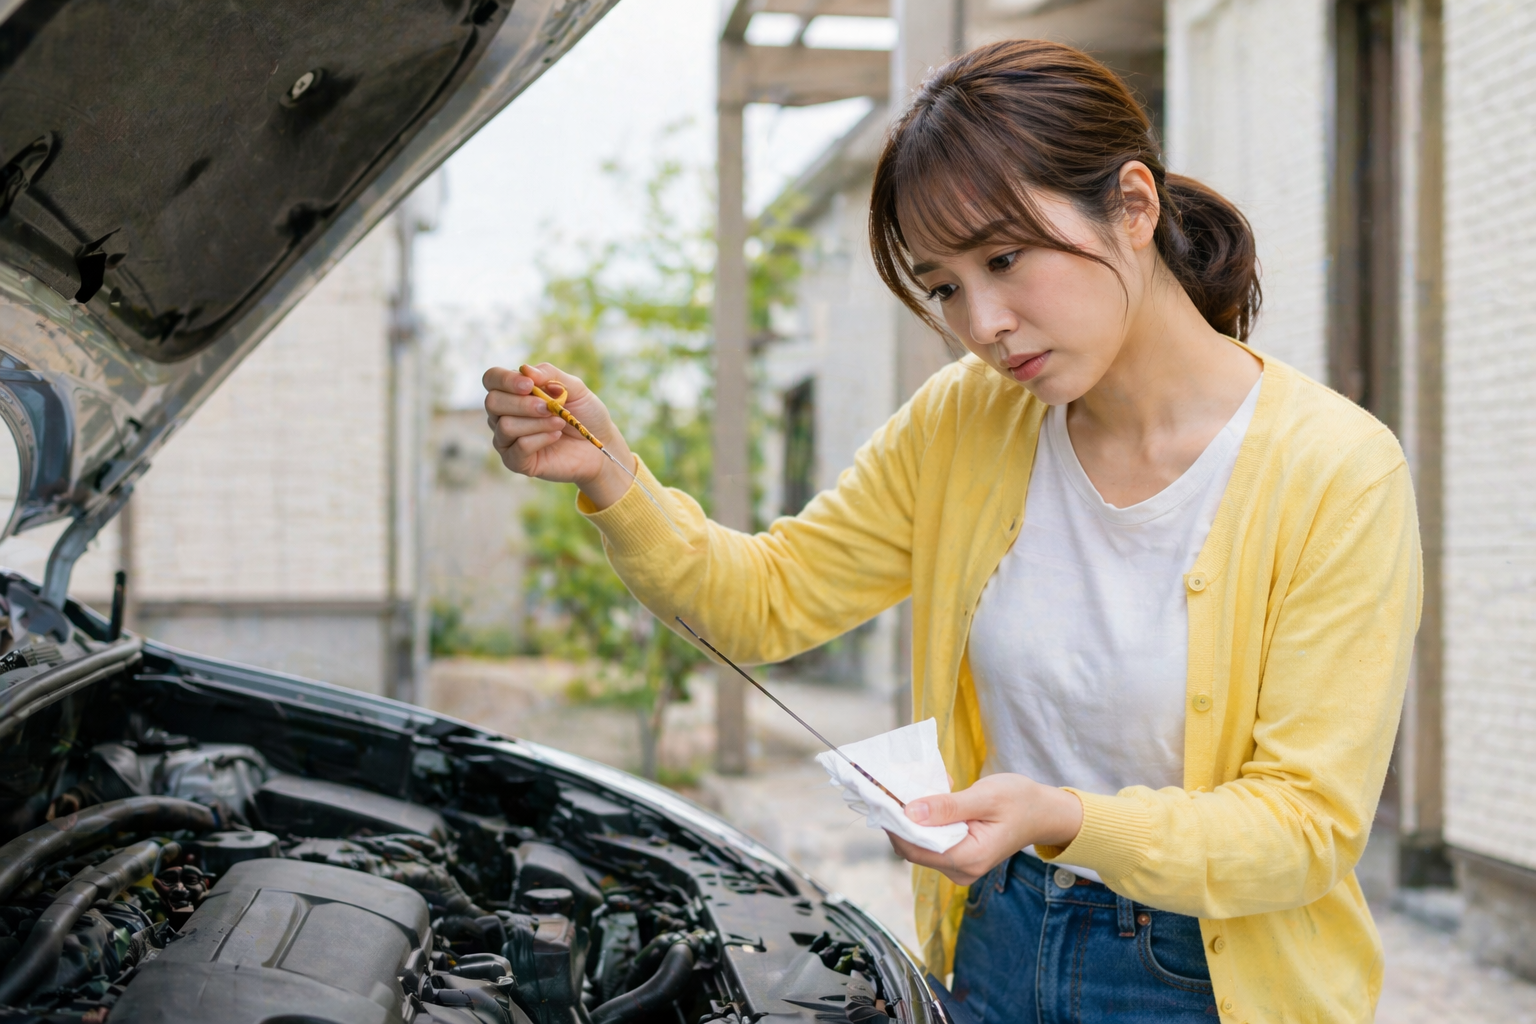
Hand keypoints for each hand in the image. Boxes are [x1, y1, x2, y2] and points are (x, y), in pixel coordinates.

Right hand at [483, 362, 635, 508]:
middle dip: (522, 403)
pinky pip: (519, 447)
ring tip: (559, 422)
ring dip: (536, 422)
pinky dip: (541, 438)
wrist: (598, 446)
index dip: (505, 380)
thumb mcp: (573, 387)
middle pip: (492, 402)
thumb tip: (525, 369)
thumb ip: (550, 375)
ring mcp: (507, 439)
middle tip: (548, 407)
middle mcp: (503, 415)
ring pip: (505, 426)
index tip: (530, 385)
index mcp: (512, 392)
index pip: (492, 379)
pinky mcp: (516, 461)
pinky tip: (556, 436)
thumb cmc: (584, 414)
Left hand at [886, 774, 1083, 885]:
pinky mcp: (959, 857)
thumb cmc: (1020, 801)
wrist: (1044, 812)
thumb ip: (948, 806)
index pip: (914, 848)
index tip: (882, 797)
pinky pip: (932, 841)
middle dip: (902, 819)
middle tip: (898, 786)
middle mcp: (960, 870)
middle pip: (913, 848)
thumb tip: (910, 812)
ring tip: (922, 789)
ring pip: (920, 844)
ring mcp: (959, 866)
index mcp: (968, 858)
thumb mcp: (985, 797)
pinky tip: (935, 798)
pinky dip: (927, 820)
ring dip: (914, 817)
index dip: (894, 825)